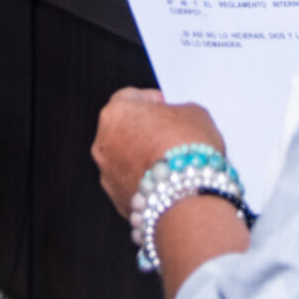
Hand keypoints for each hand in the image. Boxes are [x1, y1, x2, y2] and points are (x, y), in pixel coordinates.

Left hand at [92, 88, 225, 219]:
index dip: (152, 100)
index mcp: (116, 112)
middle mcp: (104, 142)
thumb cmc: (187, 152)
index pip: (130, 97)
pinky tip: (169, 183)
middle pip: (125, 130)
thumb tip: (178, 120)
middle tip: (172, 136)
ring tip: (173, 164)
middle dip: (146, 132)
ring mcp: (107, 174)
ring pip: (125, 160)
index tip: (165, 106)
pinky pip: (132, 185)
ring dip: (144, 159)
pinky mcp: (117, 200)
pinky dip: (146, 183)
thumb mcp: (194, 113)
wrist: (187, 198)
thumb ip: (178, 111)